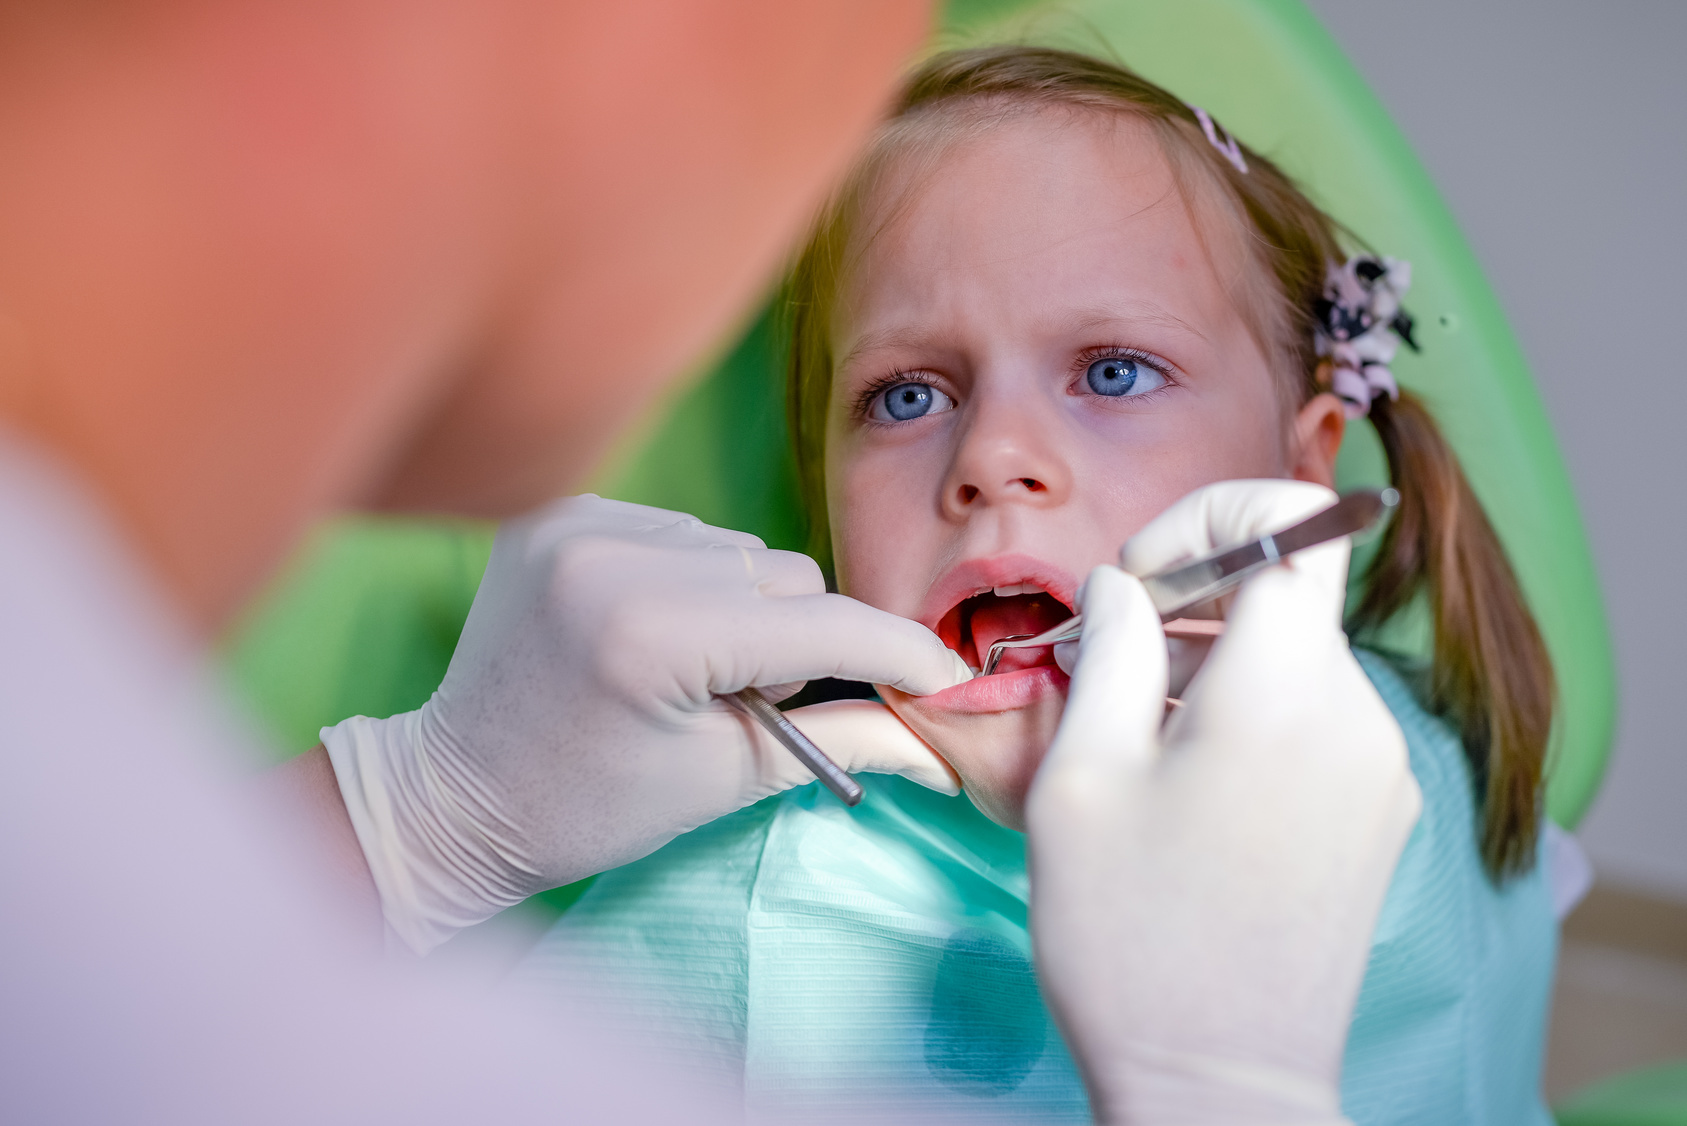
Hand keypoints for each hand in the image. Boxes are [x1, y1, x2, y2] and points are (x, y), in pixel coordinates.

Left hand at [323, 496, 966, 951]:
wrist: (455, 793)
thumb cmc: (589, 806)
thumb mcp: (726, 780)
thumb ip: (844, 741)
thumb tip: (943, 744)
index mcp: (656, 637)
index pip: (820, 627)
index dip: (895, 654)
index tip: (943, 675)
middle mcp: (616, 558)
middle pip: (785, 577)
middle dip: (789, 641)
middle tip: (738, 701)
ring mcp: (579, 524)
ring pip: (737, 550)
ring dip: (739, 605)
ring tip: (682, 666)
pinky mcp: (559, 512)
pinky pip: (680, 530)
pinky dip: (687, 577)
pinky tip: (646, 627)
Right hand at [1026, 480, 1420, 1124]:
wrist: (1218, 1083)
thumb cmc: (1130, 934)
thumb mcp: (1084, 776)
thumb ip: (1113, 649)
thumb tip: (1123, 584)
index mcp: (1285, 687)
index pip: (1292, 521)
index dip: (1207, 519)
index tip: (1137, 579)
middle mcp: (1357, 715)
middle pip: (1284, 595)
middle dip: (1188, 603)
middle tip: (1104, 666)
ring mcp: (1379, 771)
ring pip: (1294, 661)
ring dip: (1210, 667)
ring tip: (1129, 742)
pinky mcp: (1377, 819)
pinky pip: (1313, 723)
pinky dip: (1247, 719)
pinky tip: (1183, 789)